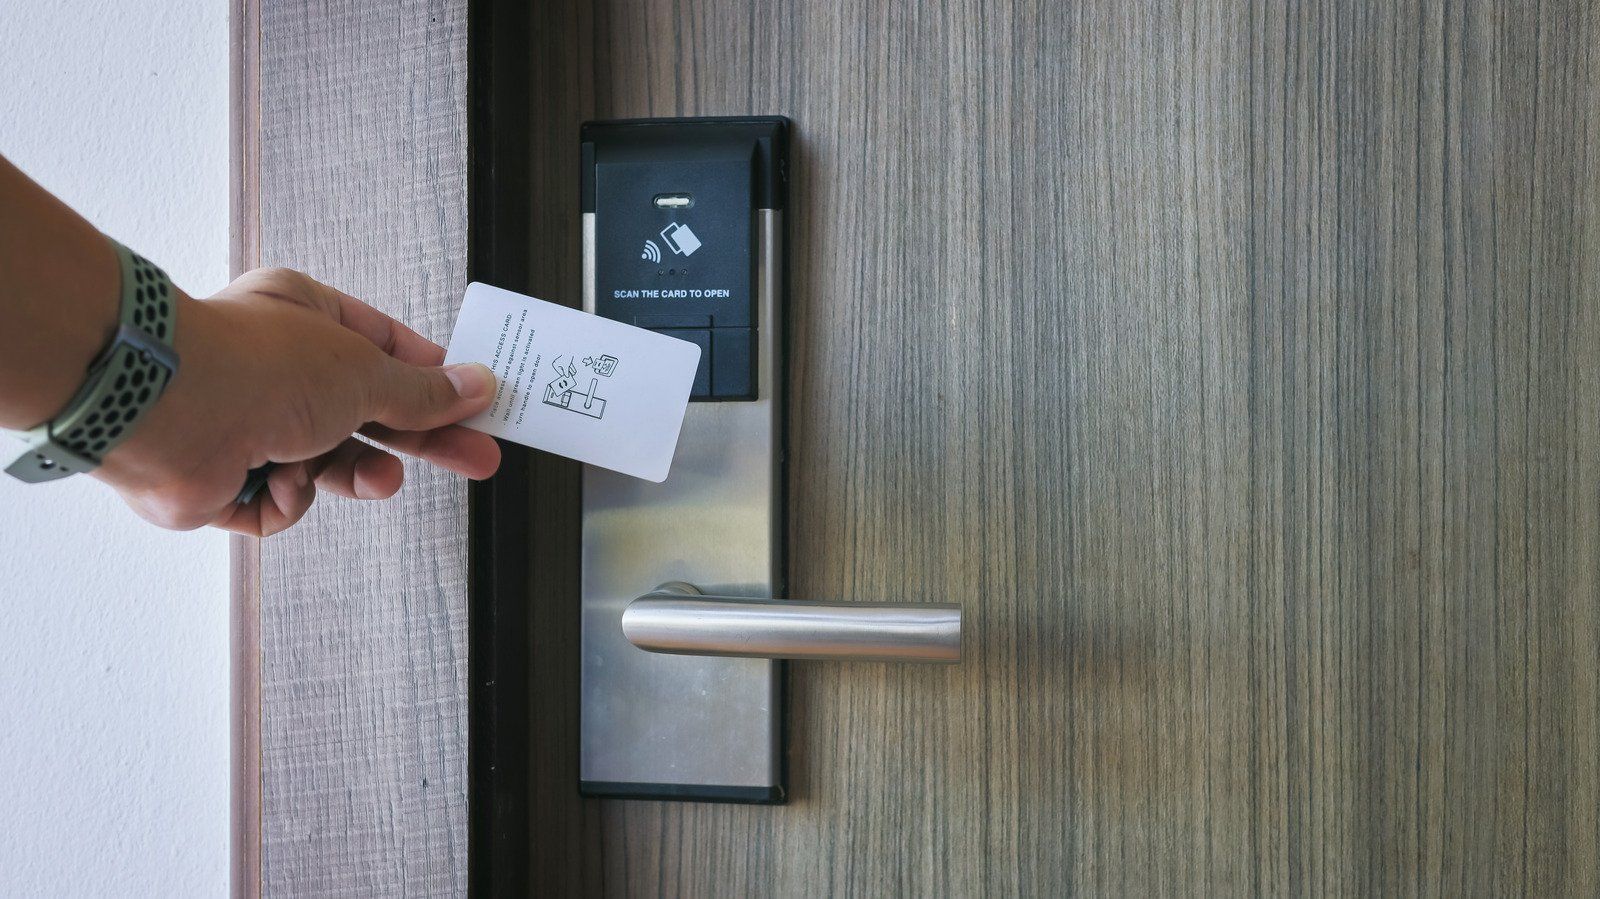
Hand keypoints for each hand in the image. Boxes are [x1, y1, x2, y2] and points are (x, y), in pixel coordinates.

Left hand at [93, 267, 501, 535]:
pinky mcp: (225, 475)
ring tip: (378, 482)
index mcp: (305, 316)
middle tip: (477, 457)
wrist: (166, 411)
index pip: (386, 347)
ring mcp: (248, 421)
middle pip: (369, 410)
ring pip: (328, 463)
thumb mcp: (366, 373)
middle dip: (422, 439)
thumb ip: (423, 392)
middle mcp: (276, 366)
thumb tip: (473, 387)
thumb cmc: (254, 365)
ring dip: (356, 474)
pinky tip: (277, 477)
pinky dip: (287, 496)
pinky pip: (283, 499)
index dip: (434, 379)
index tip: (476, 402)